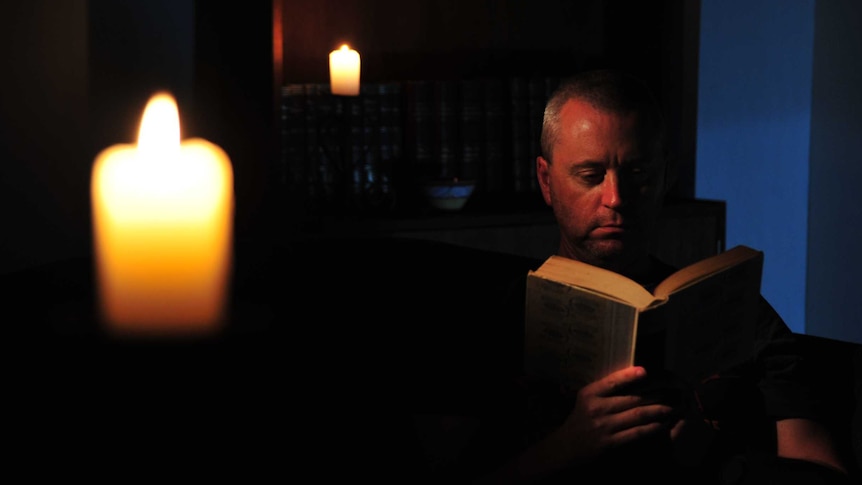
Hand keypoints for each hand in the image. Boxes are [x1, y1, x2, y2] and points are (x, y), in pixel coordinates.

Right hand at [555, 366, 677, 462]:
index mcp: (589, 394)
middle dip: (655, 394)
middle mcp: (596, 409)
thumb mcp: (586, 399)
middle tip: (671, 390)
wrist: (566, 447)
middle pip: (632, 399)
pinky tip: (663, 424)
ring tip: (672, 406)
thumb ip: (604, 390)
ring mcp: (604, 427)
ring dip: (658, 410)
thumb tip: (632, 377)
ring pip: (638, 415)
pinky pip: (637, 433)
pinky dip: (652, 428)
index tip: (645, 371)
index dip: (629, 376)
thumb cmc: (580, 419)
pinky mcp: (611, 443)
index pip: (611, 382)